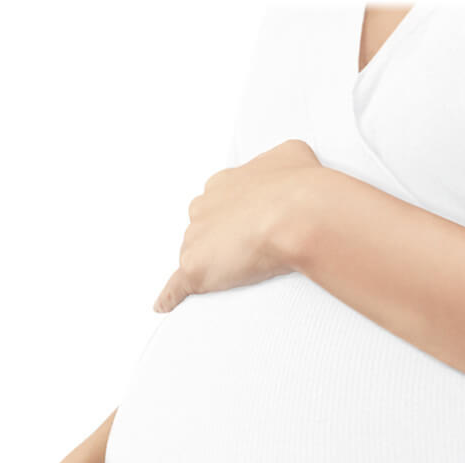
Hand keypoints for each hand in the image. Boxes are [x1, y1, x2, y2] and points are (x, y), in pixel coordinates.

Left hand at [152, 138, 322, 312]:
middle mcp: (205, 206)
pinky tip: (165, 304)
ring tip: (238, 277)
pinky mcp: (195, 268)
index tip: (251, 226)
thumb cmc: (299, 189)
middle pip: (204, 228)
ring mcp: (197, 237)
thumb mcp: (293, 156)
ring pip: (195, 254)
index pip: (219, 202)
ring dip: (211, 265)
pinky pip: (176, 285)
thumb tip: (290, 167)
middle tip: (248, 252)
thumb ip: (282, 162)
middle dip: (221, 240)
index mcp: (225, 183)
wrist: (298, 215)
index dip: (236, 218)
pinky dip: (171, 296)